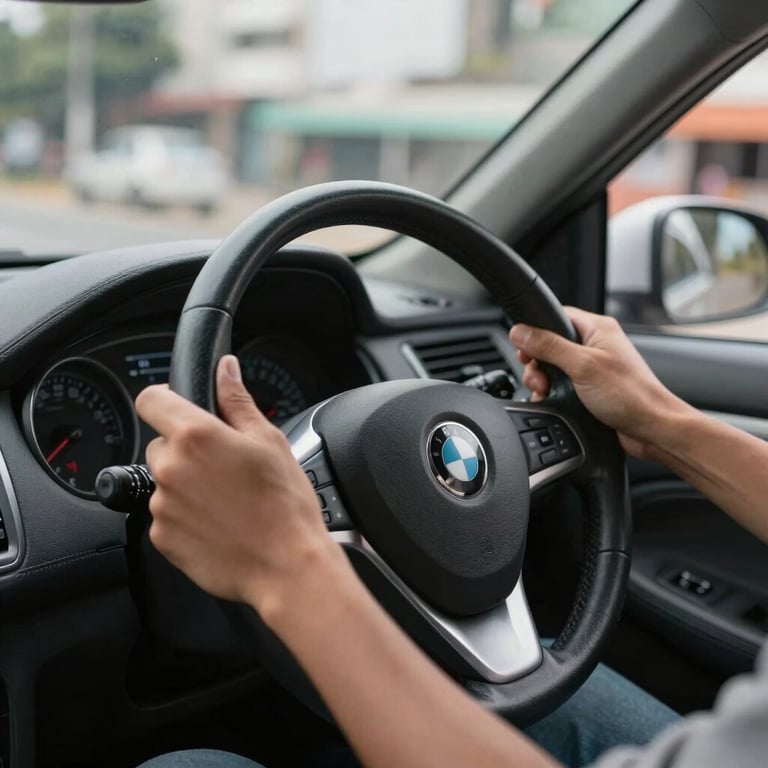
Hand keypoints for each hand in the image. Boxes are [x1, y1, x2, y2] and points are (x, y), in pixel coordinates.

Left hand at [135, 355, 342, 618]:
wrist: (286, 566)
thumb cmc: (284, 503)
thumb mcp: (268, 440)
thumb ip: (237, 400)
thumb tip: (225, 368)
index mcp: (196, 436)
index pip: (151, 400)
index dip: (167, 400)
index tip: (181, 410)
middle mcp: (170, 468)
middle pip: (161, 444)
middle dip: (186, 450)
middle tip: (224, 466)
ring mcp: (162, 506)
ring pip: (165, 481)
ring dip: (186, 484)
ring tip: (227, 500)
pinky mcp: (162, 538)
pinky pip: (166, 515)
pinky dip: (186, 516)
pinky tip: (219, 522)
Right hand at [509, 307, 688, 458]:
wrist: (651, 429)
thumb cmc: (631, 395)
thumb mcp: (582, 366)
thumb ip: (548, 347)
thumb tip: (520, 332)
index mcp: (598, 329)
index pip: (556, 316)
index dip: (536, 331)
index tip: (524, 348)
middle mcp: (596, 345)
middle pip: (550, 343)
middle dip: (537, 362)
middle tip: (538, 376)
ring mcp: (593, 367)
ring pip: (554, 366)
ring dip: (544, 380)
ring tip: (546, 391)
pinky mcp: (590, 388)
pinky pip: (562, 384)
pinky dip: (553, 393)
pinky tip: (553, 401)